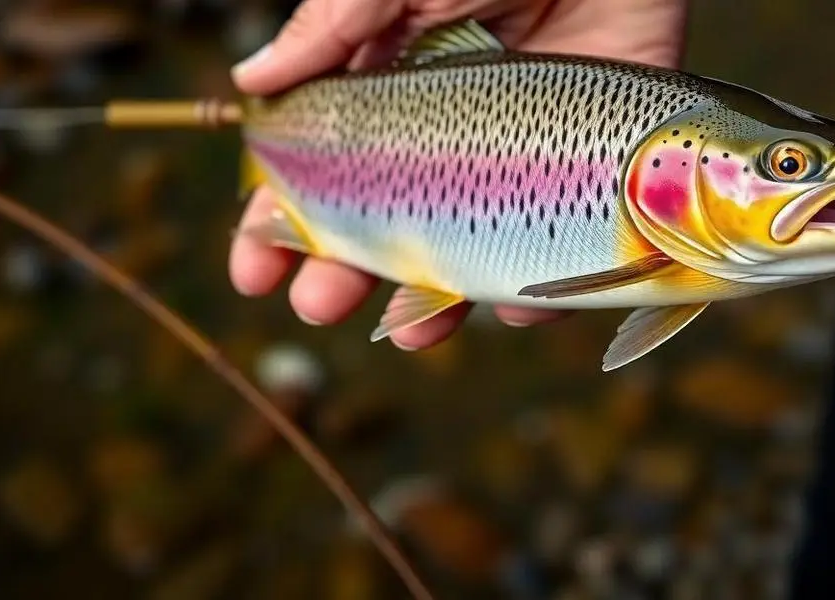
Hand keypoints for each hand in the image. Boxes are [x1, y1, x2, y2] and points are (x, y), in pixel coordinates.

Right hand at [229, 0, 689, 349]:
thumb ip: (332, 27)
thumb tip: (249, 83)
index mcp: (389, 93)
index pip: (321, 172)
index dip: (282, 223)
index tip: (254, 269)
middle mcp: (443, 140)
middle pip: (383, 227)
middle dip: (343, 275)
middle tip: (317, 306)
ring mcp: (512, 163)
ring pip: (464, 252)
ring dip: (432, 303)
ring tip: (408, 333)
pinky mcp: (585, 175)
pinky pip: (560, 251)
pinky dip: (541, 289)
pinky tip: (514, 305)